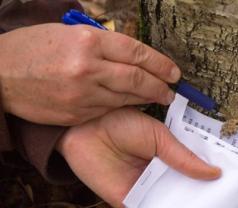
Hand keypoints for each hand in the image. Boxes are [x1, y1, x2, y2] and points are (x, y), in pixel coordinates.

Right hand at [0, 23, 179, 125]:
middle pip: (137, 78)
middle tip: (171, 90)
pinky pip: (109, 110)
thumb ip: (100, 43)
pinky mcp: (77, 113)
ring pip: (126, 98)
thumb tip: (132, 55)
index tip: (174, 72)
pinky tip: (132, 104)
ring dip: (145, 98)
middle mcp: (87, 68)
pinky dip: (124, 106)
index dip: (160, 64)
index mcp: (87, 41)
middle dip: (159, 86)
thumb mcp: (67, 33)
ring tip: (158, 97)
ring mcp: (82, 94)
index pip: (136, 53)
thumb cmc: (32, 49)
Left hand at [56, 108, 220, 207]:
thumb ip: (183, 157)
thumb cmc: (122, 125)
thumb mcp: (158, 137)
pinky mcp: (126, 204)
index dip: (209, 180)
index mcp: (167, 159)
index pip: (193, 173)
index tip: (229, 187)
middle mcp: (157, 177)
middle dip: (200, 203)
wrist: (85, 129)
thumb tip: (215, 173)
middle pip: (182, 195)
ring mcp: (143, 192)